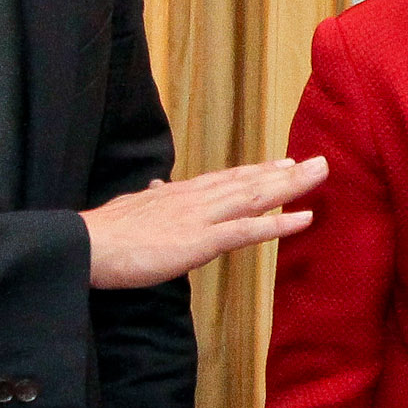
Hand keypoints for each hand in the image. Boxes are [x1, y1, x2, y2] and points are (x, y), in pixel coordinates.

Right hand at [83, 157, 324, 289]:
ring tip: (320, 175)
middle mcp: (197, 199)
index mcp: (180, 194)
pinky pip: (248, 231)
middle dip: (286, 173)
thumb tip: (156, 186)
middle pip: (249, 182)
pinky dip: (278, 224)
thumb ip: (150, 198)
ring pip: (255, 198)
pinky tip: (303, 218)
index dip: (257, 171)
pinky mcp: (201, 241)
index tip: (282, 164)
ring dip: (292, 187)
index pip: (227, 179)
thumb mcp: (132, 208)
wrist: (87, 245)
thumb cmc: (104, 233)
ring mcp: (202, 218)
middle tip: (318, 162)